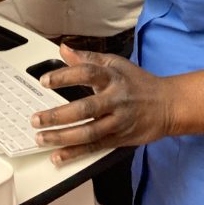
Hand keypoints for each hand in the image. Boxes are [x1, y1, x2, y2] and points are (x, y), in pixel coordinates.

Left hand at [30, 45, 173, 165]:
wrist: (167, 105)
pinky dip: (75, 153)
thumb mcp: (115, 64)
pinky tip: (58, 155)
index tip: (45, 81)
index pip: (87, 74)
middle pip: (85, 108)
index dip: (65, 76)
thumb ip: (87, 58)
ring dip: (62, 137)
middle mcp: (115, 99)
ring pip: (88, 132)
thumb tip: (64, 49)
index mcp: (112, 78)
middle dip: (58, 115)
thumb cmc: (138, 82)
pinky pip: (94, 147)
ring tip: (41, 137)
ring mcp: (117, 121)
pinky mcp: (119, 138)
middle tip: (36, 119)